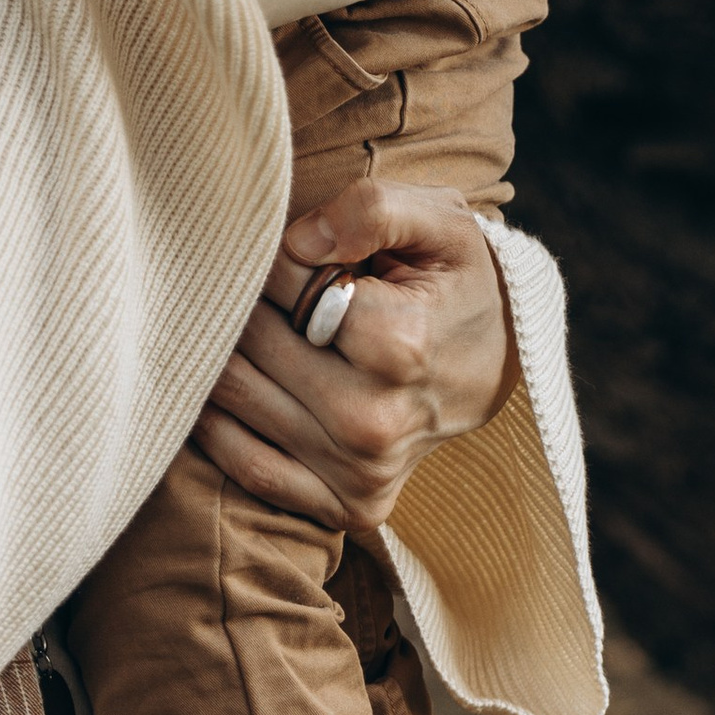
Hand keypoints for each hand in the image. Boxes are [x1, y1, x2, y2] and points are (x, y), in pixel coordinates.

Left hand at [194, 181, 513, 534]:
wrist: (495, 362)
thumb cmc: (455, 281)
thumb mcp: (439, 220)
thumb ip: (370, 209)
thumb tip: (297, 241)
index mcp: (401, 346)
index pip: (287, 285)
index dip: (281, 258)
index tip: (300, 255)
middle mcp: (376, 421)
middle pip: (252, 342)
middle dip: (248, 302)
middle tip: (264, 288)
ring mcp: (361, 471)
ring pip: (233, 398)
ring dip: (224, 353)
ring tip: (246, 328)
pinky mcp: (349, 506)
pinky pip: (248, 468)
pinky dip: (219, 425)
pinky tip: (225, 385)